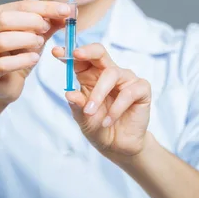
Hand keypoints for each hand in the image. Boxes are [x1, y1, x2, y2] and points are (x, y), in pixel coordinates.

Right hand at [0, 0, 70, 103]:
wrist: (2, 85)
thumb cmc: (17, 56)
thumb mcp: (35, 36)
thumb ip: (50, 24)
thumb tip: (70, 11)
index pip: (20, 6)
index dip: (45, 7)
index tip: (65, 10)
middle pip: (5, 19)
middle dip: (31, 21)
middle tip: (46, 29)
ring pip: (1, 40)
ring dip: (26, 40)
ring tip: (39, 44)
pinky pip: (2, 64)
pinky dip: (22, 60)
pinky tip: (34, 59)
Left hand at [52, 43, 151, 161]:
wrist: (118, 146)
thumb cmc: (99, 127)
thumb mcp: (83, 118)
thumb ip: (77, 105)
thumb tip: (69, 94)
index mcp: (91, 75)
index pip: (81, 59)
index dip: (69, 53)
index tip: (56, 52)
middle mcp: (109, 73)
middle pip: (100, 52)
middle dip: (87, 51)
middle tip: (76, 54)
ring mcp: (126, 79)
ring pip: (112, 73)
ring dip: (98, 93)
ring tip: (90, 112)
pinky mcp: (141, 89)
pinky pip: (129, 92)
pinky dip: (116, 108)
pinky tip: (108, 121)